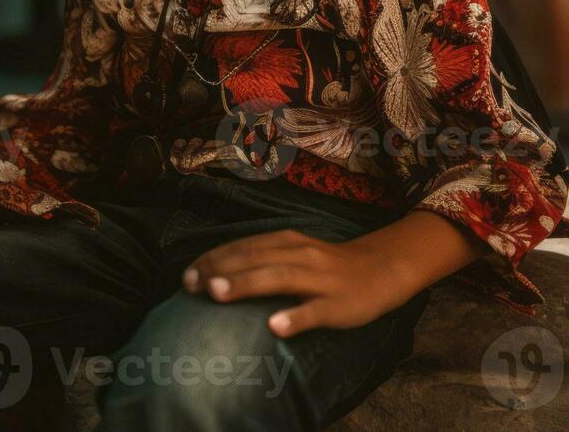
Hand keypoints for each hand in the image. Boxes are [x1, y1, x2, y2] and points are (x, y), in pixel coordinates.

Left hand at [179, 228, 414, 337]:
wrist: (381, 269)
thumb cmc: (328, 266)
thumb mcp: (295, 253)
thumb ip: (263, 260)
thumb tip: (218, 274)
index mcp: (288, 242)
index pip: (244, 247)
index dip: (214, 258)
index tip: (187, 275)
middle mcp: (301, 255)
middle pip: (255, 259)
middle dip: (220, 270)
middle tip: (190, 285)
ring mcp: (319, 279)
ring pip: (279, 278)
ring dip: (246, 284)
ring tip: (217, 294)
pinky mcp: (337, 304)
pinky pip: (315, 311)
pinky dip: (295, 317)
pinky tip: (275, 327)